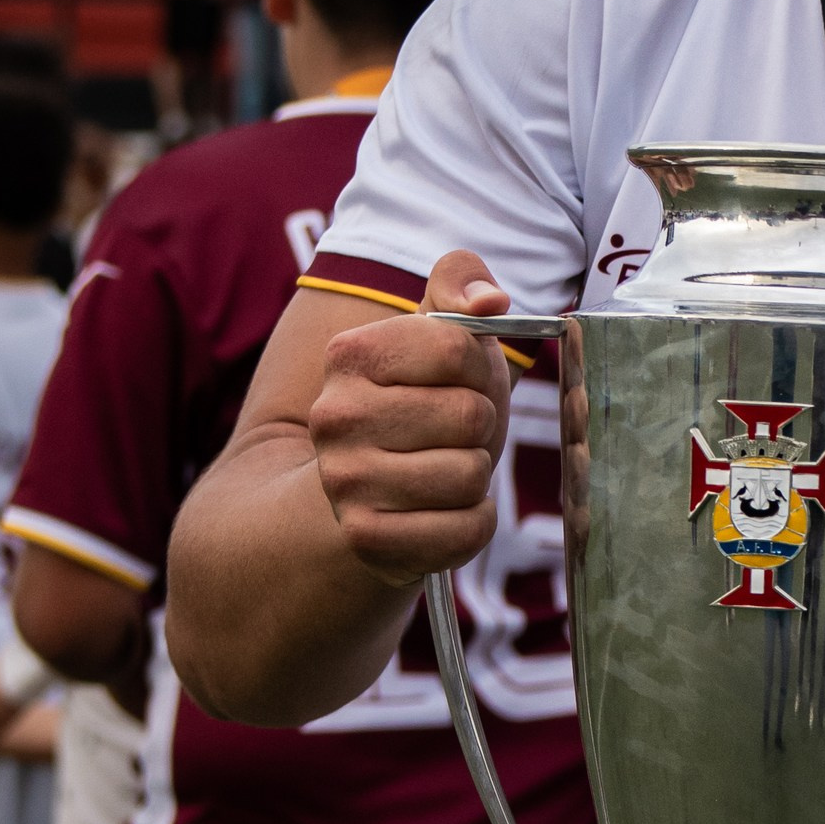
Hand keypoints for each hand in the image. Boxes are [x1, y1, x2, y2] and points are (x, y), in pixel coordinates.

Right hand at [306, 248, 515, 580]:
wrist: (365, 486)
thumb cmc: (422, 401)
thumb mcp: (440, 334)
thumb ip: (462, 285)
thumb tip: (491, 300)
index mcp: (349, 354)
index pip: (460, 349)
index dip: (477, 368)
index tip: (455, 381)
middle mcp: (333, 416)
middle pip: (469, 415)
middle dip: (478, 425)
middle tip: (448, 434)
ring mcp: (344, 482)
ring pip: (470, 475)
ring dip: (474, 475)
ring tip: (442, 469)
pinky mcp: (368, 537)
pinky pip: (467, 529)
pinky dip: (473, 522)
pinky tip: (444, 510)